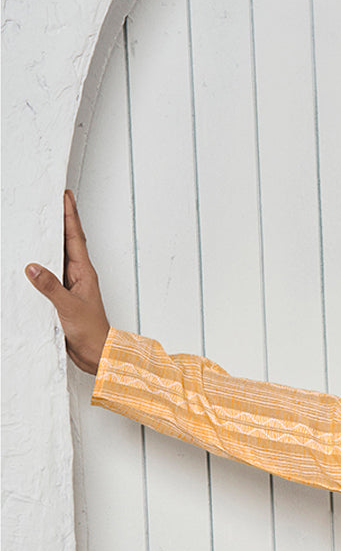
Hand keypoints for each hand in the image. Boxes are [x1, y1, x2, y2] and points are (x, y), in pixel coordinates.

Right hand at [25, 190, 110, 374]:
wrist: (97, 354)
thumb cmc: (92, 332)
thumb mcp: (69, 307)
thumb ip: (50, 287)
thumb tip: (33, 267)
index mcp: (84, 272)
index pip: (75, 237)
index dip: (70, 215)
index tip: (65, 196)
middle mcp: (78, 275)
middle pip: (66, 242)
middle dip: (59, 221)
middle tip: (50, 201)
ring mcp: (71, 285)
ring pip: (58, 257)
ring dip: (49, 241)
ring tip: (39, 224)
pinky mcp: (63, 296)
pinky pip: (50, 275)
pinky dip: (42, 265)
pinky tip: (32, 262)